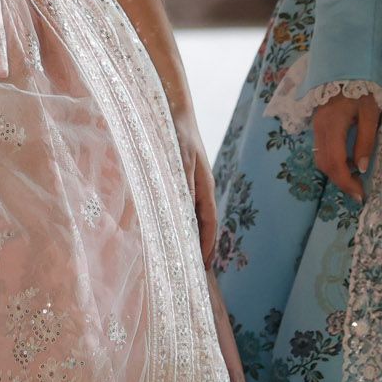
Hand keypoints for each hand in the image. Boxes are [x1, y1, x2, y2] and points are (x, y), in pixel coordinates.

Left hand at [174, 109, 218, 262]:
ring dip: (191, 235)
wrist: (174, 110)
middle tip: (195, 270)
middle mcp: (200, 188)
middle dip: (201, 246)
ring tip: (184, 256)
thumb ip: (183, 186)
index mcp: (205, 186)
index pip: (209, 223)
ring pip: (194, 216)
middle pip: (204, 223)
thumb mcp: (180, 161)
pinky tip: (172, 228)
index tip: (202, 266)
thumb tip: (186, 213)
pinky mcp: (182, 178)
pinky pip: (185, 206)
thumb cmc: (177, 135)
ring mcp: (192, 184)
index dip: (206, 245)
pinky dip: (182, 221)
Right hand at [311, 92, 380, 201]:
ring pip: (320, 158)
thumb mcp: (370, 113)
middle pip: (325, 164)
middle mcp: (320, 129)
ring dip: (336, 173)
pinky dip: (333, 162)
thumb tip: (361, 168)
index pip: (335, 163)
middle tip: (358, 191)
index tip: (360, 194)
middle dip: (341, 182)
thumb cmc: (361, 88)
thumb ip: (366, 140)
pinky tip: (348, 162)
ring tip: (355, 179)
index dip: (346, 182)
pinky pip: (321, 150)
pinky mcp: (317, 125)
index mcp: (333, 126)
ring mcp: (316, 127)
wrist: (344, 66)